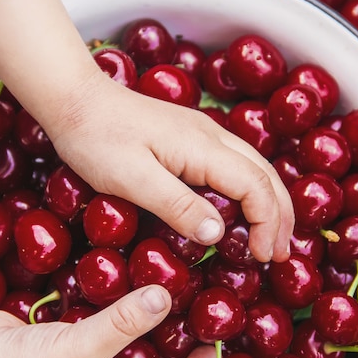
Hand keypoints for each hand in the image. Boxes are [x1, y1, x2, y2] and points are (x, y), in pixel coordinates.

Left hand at [0, 0, 293, 263]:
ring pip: (254, 168)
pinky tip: (242, 207)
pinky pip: (235, 165)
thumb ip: (177, 206)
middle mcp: (212, 137)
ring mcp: (202, 134)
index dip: (267, 223)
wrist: (75, 101)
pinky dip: (250, 190)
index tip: (263, 256)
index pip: (255, 187)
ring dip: (270, 202)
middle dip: (280, 215)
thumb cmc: (97, 140)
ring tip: (273, 235)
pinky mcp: (189, 138)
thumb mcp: (133, 179)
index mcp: (203, 148)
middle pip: (264, 175)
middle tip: (281, 252)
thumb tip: (218, 234)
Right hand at [0, 285, 214, 357]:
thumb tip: (166, 296)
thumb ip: (124, 322)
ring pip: (125, 350)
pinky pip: (99, 332)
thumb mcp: (80, 350)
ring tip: (169, 296)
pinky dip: (114, 315)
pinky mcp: (63, 349)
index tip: (217, 345)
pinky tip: (125, 288)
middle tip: (196, 314)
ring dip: (143, 327)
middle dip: (173, 347)